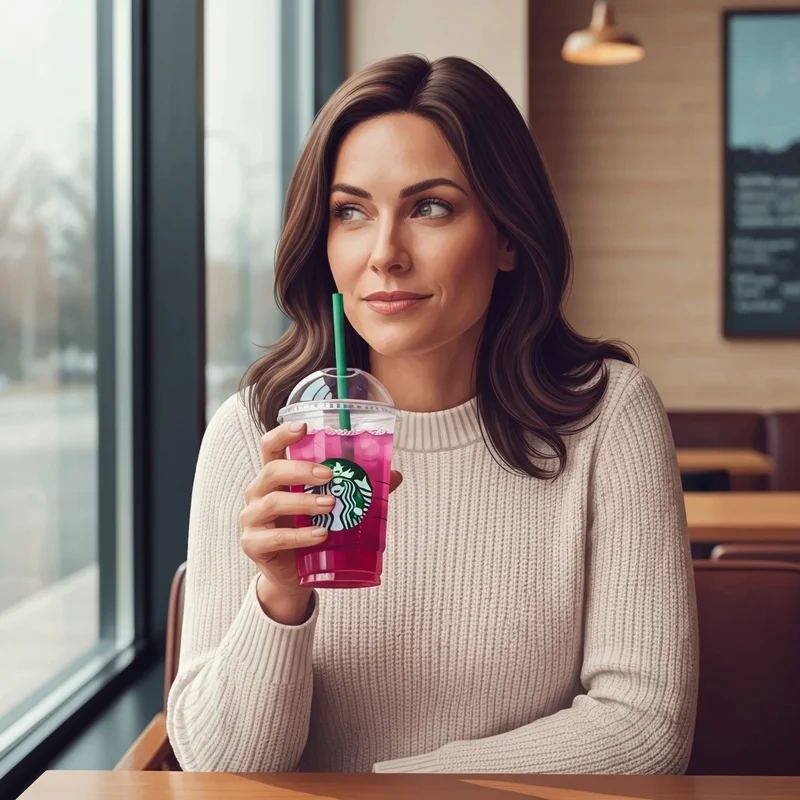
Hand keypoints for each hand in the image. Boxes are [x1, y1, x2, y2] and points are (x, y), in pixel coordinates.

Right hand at [240, 421, 402, 624]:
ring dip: (304, 502)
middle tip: (330, 475)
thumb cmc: (309, 530)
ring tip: (331, 504)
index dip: (283, 434)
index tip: (303, 426)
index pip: (270, 446)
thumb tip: (394, 475)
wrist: (292, 575)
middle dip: (301, 469)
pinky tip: (320, 535)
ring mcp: (252, 519)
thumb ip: (356, 489)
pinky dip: (299, 535)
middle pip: (271, 470)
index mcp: (274, 477)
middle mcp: (258, 492)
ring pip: (272, 502)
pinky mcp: (253, 544)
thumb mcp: (330, 507)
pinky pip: (275, 537)